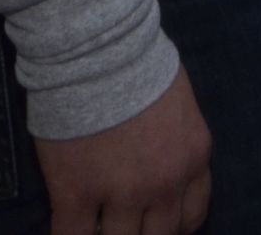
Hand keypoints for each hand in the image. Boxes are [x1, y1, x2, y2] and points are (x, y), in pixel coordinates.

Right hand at [38, 68, 210, 234]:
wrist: (96, 45)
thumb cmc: (136, 58)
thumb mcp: (178, 101)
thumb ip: (175, 140)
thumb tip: (160, 158)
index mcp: (193, 157)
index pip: (192, 216)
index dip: (172, 226)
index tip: (156, 222)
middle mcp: (164, 183)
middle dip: (143, 233)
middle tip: (126, 224)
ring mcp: (121, 192)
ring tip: (96, 224)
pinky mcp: (76, 192)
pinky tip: (68, 228)